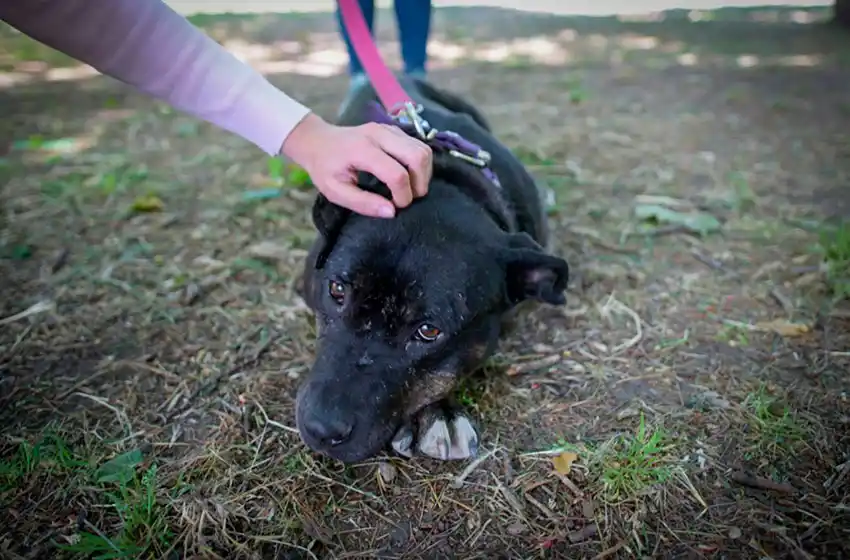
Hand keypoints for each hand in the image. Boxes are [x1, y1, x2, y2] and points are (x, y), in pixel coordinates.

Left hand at [281, 113, 431, 217]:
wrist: (317, 140)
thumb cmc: (324, 167)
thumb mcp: (335, 191)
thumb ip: (363, 203)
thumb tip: (392, 212)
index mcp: (362, 150)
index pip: (397, 174)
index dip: (403, 195)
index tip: (397, 206)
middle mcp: (380, 135)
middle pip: (417, 156)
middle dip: (420, 182)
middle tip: (411, 197)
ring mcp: (389, 129)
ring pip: (423, 149)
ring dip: (424, 173)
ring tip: (412, 188)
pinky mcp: (394, 130)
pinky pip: (418, 145)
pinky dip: (420, 163)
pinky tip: (409, 175)